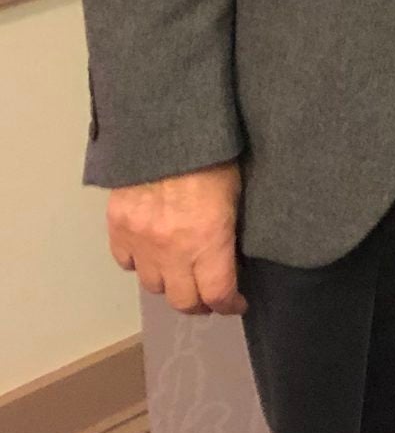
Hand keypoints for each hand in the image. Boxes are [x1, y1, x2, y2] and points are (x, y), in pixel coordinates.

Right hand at [107, 163, 244, 316]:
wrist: (162, 129)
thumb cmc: (215, 152)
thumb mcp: (238, 189)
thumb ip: (232, 227)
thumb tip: (236, 249)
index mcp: (208, 240)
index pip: (218, 293)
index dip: (230, 304)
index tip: (238, 302)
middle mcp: (172, 250)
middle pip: (183, 300)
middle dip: (200, 303)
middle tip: (211, 297)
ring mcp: (141, 242)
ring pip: (153, 286)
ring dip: (170, 285)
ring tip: (182, 275)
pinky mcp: (117, 228)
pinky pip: (127, 263)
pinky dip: (141, 264)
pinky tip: (152, 254)